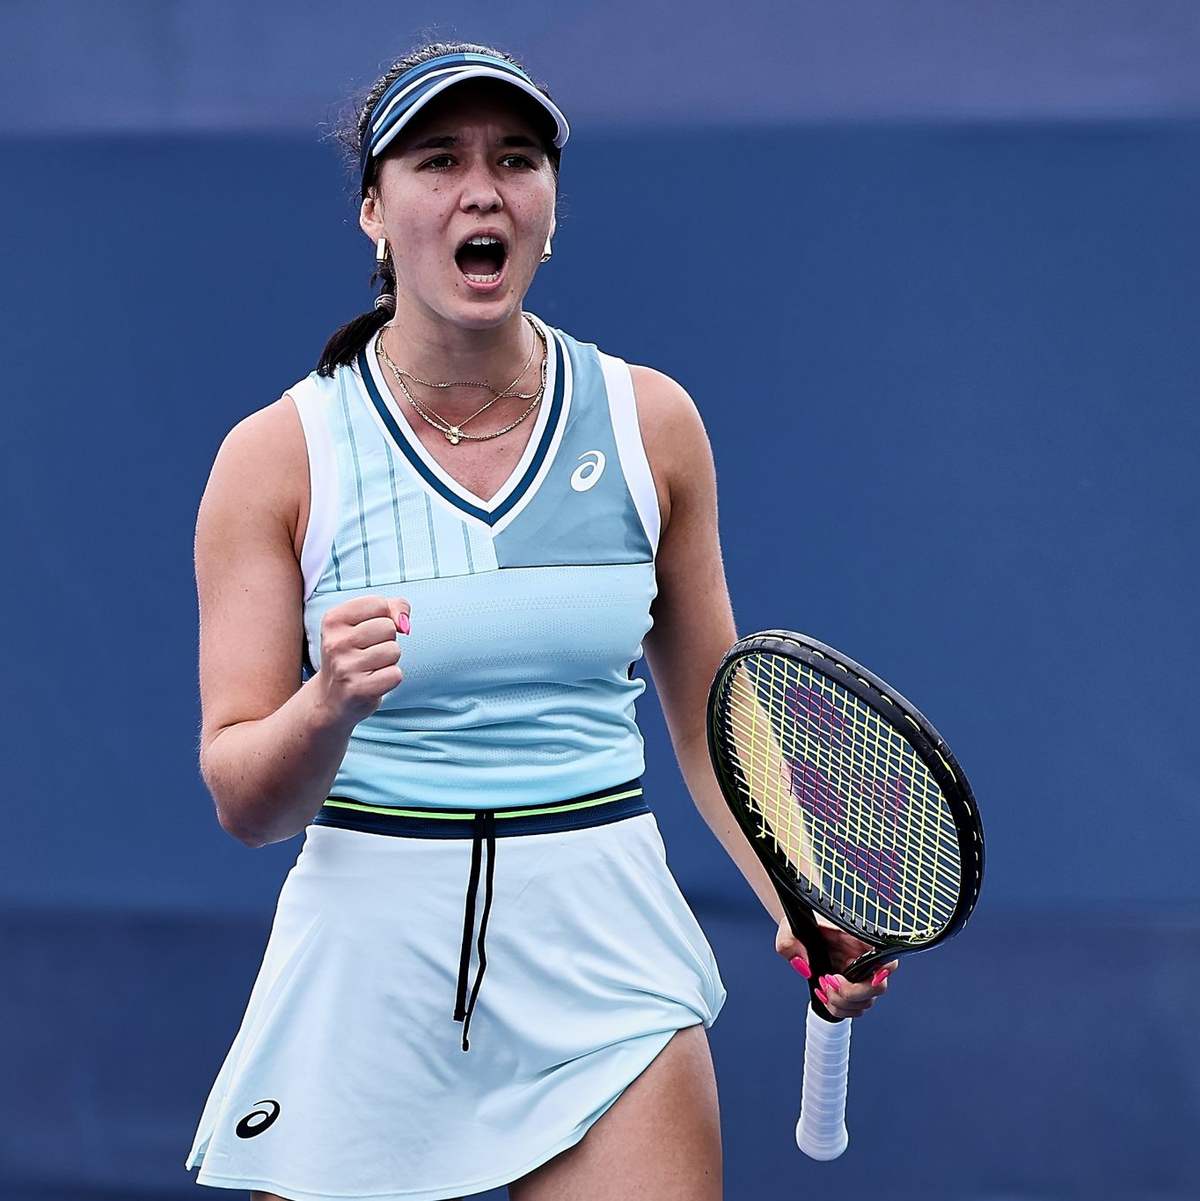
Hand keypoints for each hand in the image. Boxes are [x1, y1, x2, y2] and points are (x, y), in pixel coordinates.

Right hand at [315, 595, 410, 724]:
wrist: (332, 697)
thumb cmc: (354, 653)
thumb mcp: (364, 622)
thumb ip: (393, 607)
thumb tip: (404, 623)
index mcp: (332, 620)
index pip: (378, 603)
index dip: (383, 617)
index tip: (367, 631)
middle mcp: (335, 643)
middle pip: (388, 627)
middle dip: (387, 639)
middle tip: (368, 653)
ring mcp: (345, 667)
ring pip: (394, 650)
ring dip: (389, 660)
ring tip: (370, 667)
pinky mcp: (358, 689)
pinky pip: (396, 674)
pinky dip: (390, 678)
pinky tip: (373, 681)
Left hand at [776, 914, 896, 1018]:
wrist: (799, 929)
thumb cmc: (800, 923)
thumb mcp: (788, 929)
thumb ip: (789, 944)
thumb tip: (803, 967)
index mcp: (855, 939)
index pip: (885, 955)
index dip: (885, 970)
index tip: (868, 977)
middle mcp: (861, 958)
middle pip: (878, 987)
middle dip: (851, 994)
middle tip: (829, 982)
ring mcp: (857, 974)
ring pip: (866, 1002)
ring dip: (842, 1003)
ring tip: (823, 988)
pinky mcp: (849, 987)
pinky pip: (853, 1008)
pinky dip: (838, 1008)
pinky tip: (823, 996)